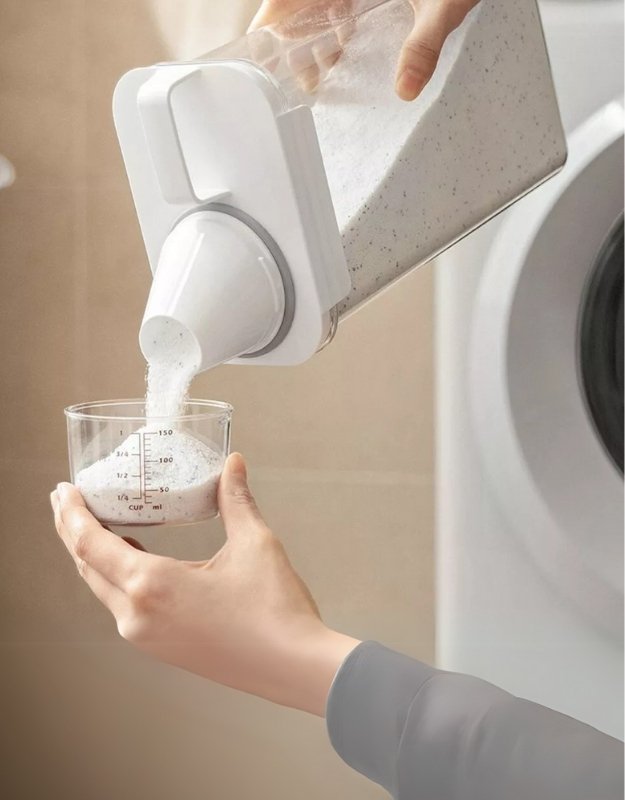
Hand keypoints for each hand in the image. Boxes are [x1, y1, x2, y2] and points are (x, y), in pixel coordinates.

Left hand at [50, 454, 358, 715]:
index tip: (63, 489)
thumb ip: (235, 499)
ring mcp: (147, 636)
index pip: (90, 544)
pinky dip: (115, 575)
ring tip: (93, 524)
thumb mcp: (253, 543)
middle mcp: (138, 615)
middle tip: (67, 498)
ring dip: (92, 553)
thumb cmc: (274, 609)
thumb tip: (233, 463)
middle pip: (87, 566)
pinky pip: (123, 605)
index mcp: (152, 585)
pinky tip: (129, 558)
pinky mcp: (162, 647)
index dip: (71, 514)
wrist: (294, 667)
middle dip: (72, 529)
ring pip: (103, 587)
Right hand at [249, 0, 479, 100]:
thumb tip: (407, 87)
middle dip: (293, 42)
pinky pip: (339, 4)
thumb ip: (424, 43)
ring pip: (318, 6)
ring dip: (314, 40)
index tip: (259, 53)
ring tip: (316, 79)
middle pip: (299, 4)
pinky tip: (340, 54)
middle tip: (297, 82)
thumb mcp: (442, 2)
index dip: (269, 23)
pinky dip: (335, 28)